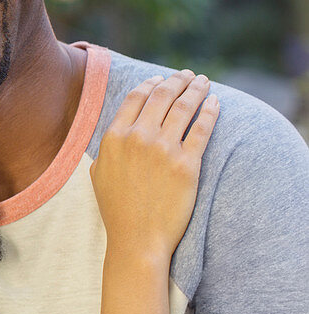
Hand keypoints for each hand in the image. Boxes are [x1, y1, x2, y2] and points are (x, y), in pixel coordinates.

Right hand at [90, 70, 219, 267]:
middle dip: (177, 81)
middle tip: (187, 75)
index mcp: (114, 137)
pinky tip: (215, 103)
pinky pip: (202, 129)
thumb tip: (114, 131)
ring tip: (203, 82)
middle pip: (161, 96)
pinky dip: (210, 112)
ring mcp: (163, 150)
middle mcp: (138, 138)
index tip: (161, 79)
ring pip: (184, 107)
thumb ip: (106, 148)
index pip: (136, 98)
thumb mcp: (98, 173)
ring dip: (196, 89)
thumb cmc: (116, 209)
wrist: (137, 237)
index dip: (150, 83)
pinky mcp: (187, 164)